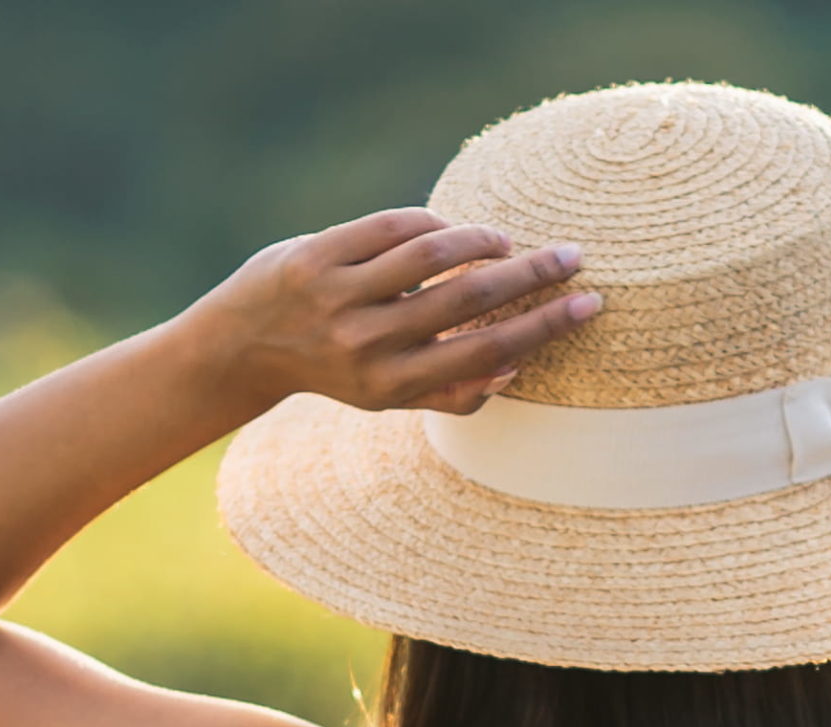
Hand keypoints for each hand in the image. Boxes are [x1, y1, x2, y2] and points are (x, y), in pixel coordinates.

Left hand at [170, 207, 596, 418]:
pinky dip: (434, 224)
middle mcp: (367, 343)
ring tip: (506, 243)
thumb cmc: (333, 369)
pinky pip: (392, 226)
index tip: (588, 304)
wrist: (242, 347)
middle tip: (572, 256)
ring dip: (484, 240)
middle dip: (532, 274)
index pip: (486, 353)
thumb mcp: (386, 398)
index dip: (544, 327)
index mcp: (393, 386)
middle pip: (470, 298)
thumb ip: (448, 393)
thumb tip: (516, 371)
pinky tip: (453, 232)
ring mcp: (339, 295)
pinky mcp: (316, 254)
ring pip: (434, 252)